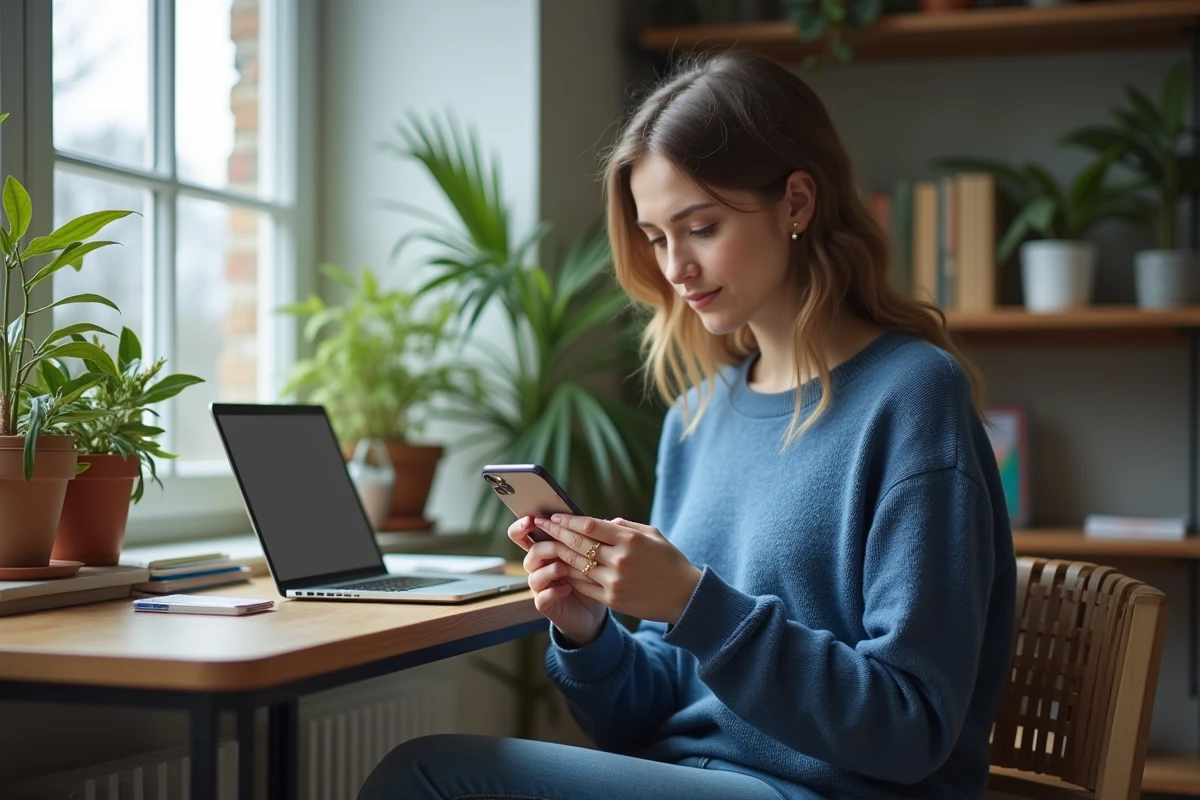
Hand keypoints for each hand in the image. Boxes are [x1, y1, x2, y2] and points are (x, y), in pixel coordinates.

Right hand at [509, 515, 606, 645]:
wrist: (592, 608)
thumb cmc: (589, 576)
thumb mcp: (589, 554)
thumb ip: (586, 536)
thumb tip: (601, 519)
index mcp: (544, 549)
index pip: (522, 534)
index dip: (521, 526)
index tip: (531, 519)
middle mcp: (538, 566)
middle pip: (531, 552)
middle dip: (546, 547)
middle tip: (560, 546)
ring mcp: (539, 586)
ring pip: (534, 575)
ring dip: (552, 570)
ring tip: (566, 569)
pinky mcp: (544, 604)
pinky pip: (542, 597)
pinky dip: (555, 591)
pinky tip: (568, 588)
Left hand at [534, 514, 701, 624]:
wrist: (685, 597)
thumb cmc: (670, 561)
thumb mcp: (653, 535)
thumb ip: (625, 526)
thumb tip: (601, 521)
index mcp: (630, 540)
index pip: (590, 525)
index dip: (569, 520)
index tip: (554, 516)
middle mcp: (620, 559)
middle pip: (579, 543)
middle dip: (556, 532)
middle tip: (539, 525)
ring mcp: (614, 581)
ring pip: (577, 564)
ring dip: (558, 553)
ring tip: (545, 545)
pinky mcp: (612, 599)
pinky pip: (583, 584)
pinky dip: (570, 575)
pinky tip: (559, 567)